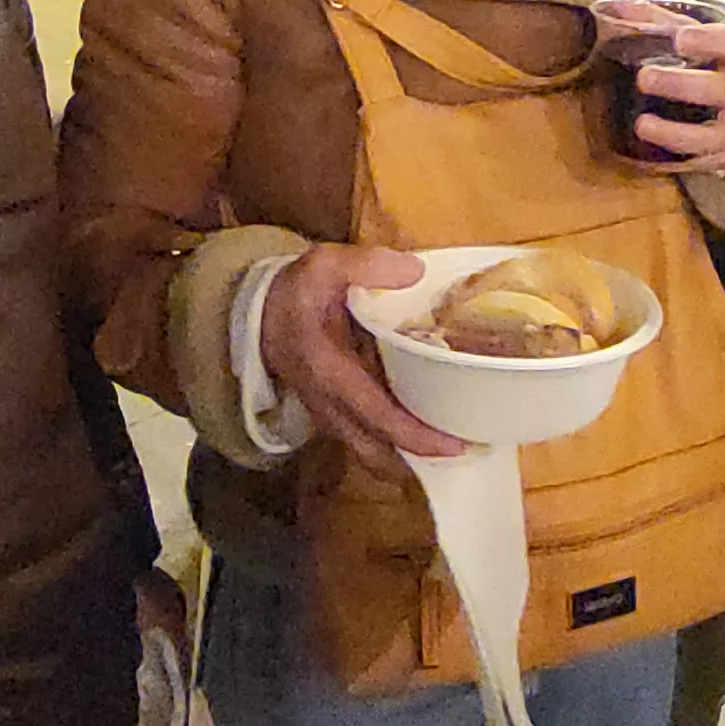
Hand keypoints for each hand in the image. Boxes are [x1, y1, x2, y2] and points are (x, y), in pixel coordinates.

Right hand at [261, 245, 470, 473]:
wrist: (259, 314)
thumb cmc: (296, 292)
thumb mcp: (324, 265)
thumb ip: (366, 265)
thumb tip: (415, 271)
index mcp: (331, 374)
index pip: (378, 418)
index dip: (417, 436)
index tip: (456, 444)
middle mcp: (330, 406)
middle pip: (377, 453)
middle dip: (419, 460)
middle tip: (465, 449)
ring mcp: (330, 415)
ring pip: (371, 453)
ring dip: (408, 456)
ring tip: (452, 444)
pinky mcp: (334, 414)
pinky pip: (367, 441)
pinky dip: (395, 443)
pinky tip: (427, 426)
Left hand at [628, 22, 724, 175]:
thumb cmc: (714, 62)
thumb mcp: (694, 36)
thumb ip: (658, 21)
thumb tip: (613, 5)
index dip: (710, 41)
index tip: (680, 38)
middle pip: (722, 90)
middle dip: (683, 85)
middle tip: (644, 78)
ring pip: (717, 136)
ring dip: (678, 133)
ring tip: (642, 124)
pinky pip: (711, 163)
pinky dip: (685, 160)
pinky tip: (656, 154)